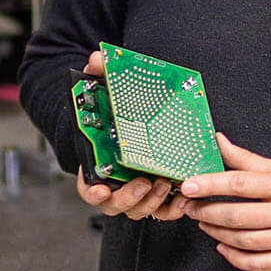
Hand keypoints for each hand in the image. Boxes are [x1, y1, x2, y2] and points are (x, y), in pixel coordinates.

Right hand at [72, 48, 187, 220]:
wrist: (128, 123)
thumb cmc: (113, 115)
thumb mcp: (104, 92)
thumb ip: (98, 75)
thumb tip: (97, 59)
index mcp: (96, 166)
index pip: (87, 188)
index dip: (92, 192)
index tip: (101, 190)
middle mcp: (114, 185)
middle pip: (115, 205)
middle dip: (130, 198)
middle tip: (144, 182)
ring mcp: (135, 193)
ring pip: (139, 210)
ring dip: (152, 202)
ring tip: (165, 183)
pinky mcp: (156, 196)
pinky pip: (162, 212)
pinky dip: (172, 209)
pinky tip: (183, 197)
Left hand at [179, 133, 270, 270]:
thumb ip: (248, 160)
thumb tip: (219, 142)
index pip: (240, 183)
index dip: (210, 185)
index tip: (189, 185)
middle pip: (237, 216)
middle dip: (206, 212)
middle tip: (189, 207)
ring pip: (244, 241)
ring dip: (216, 233)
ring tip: (203, 223)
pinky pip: (258, 263)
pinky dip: (235, 258)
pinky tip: (222, 247)